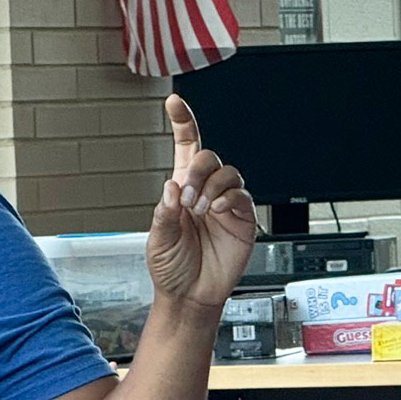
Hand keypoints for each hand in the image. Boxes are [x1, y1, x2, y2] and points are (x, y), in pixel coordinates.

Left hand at [146, 94, 256, 310]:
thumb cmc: (172, 268)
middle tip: (186, 197)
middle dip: (196, 170)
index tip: (174, 102)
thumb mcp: (158, 241)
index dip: (182, 123)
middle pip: (208, 157)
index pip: (185, 149)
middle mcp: (204, 192)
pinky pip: (242, 195)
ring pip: (227, 172)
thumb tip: (172, 186)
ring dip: (211, 186)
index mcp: (181, 191)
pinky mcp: (243, 219)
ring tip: (200, 209)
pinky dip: (229, 198)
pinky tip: (217, 211)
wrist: (190, 296)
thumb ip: (164, 213)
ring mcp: (225, 204)